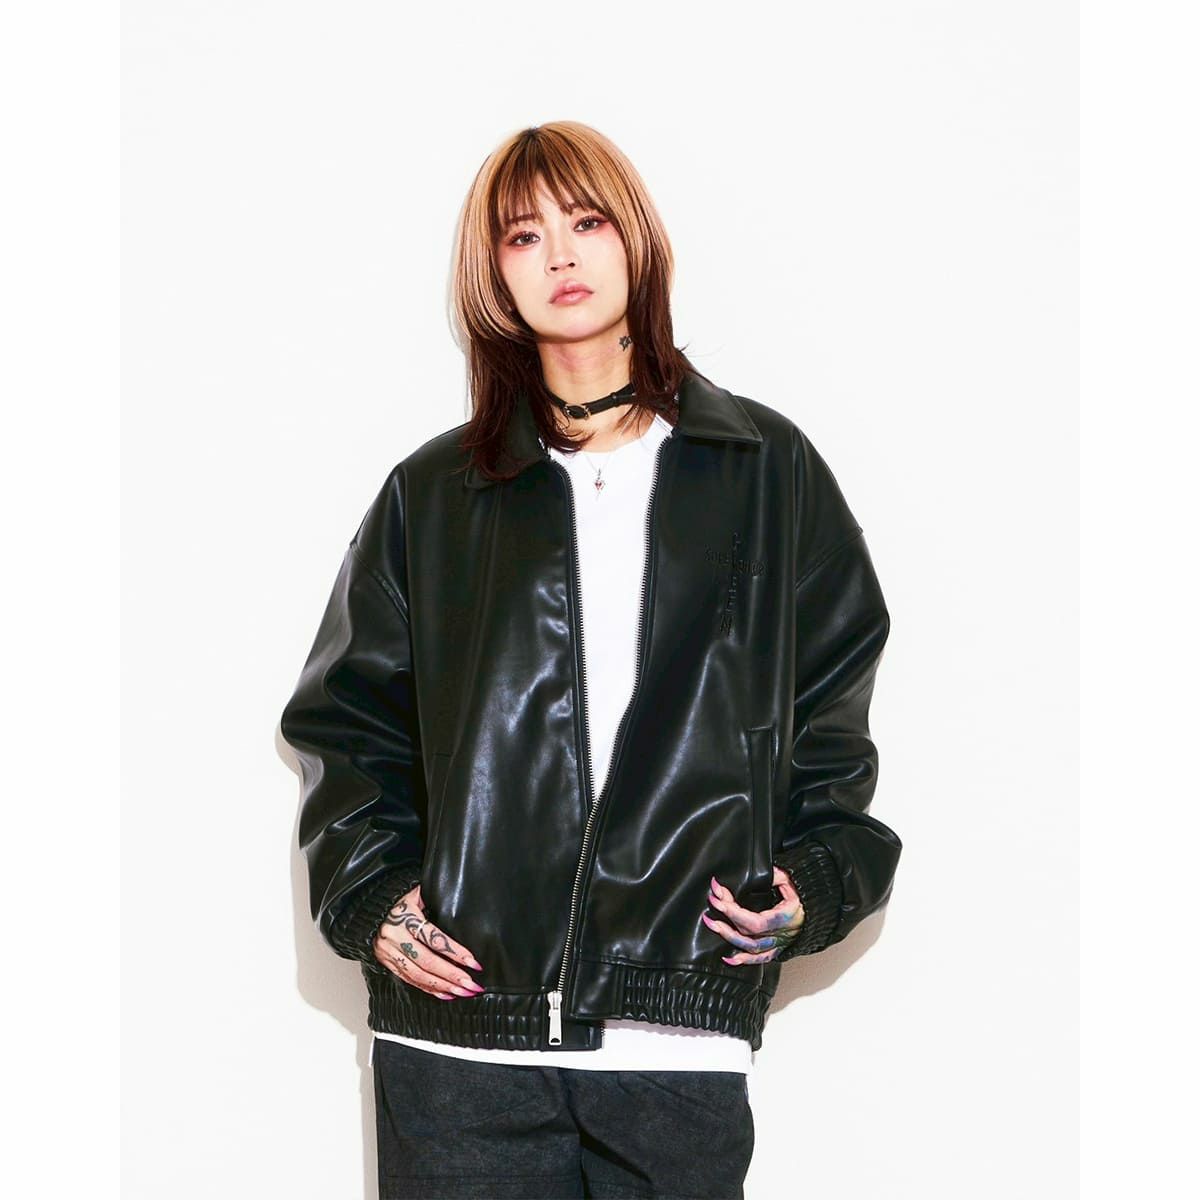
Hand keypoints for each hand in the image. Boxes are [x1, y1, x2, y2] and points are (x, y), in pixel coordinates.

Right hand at [372, 884, 486, 999]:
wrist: (370, 912)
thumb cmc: (400, 903)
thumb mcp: (416, 895)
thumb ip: (435, 901)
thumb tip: (456, 905)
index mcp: (405, 918)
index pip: (434, 939)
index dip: (455, 952)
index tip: (473, 963)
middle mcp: (396, 938)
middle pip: (427, 962)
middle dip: (452, 976)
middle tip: (471, 985)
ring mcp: (390, 953)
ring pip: (419, 975)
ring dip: (443, 986)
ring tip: (462, 992)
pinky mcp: (388, 964)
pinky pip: (410, 980)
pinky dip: (429, 989)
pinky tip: (445, 993)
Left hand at [701, 869, 805, 963]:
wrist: (821, 911)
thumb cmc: (806, 895)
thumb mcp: (793, 880)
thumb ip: (778, 876)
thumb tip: (763, 873)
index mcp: (784, 918)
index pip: (753, 921)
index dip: (733, 911)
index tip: (718, 897)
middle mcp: (781, 935)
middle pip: (748, 933)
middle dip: (725, 920)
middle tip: (709, 908)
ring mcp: (779, 944)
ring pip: (751, 948)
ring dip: (729, 937)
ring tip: (711, 924)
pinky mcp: (778, 949)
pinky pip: (760, 959)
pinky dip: (744, 960)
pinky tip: (728, 959)